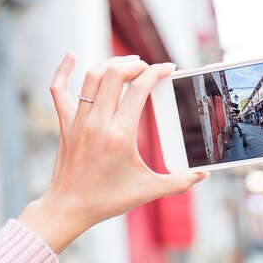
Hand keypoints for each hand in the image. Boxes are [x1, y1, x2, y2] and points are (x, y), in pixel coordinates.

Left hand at [18, 53, 208, 252]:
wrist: (69, 208)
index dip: (157, 72)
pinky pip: (59, 89)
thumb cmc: (108, 200)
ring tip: (127, 63)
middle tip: (149, 67)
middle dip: (135, 64)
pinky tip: (70, 55)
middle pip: (115, 74)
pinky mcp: (65, 124)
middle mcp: (98, 122)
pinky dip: (63, 69)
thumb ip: (180, 183)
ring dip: (111, 63)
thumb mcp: (148, 190)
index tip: (169, 69)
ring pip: (93, 76)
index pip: (140, 89)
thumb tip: (204, 176)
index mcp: (120, 135)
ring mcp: (78, 120)